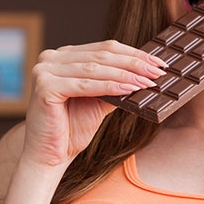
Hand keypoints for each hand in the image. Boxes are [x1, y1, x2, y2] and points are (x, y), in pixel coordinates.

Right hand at [24, 41, 165, 167]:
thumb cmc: (73, 128)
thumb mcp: (100, 100)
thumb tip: (148, 75)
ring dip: (127, 75)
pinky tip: (130, 89)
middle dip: (135, 64)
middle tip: (159, 72)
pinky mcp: (44, 86)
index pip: (105, 48)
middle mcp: (51, 58)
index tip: (159, 63)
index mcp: (64, 56)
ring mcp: (44, 70)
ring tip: (149, 82)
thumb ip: (117, 84)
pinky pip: (85, 85)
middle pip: (102, 56)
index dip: (135, 54)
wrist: (51, 154)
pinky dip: (110, 86)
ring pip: (96, 69)